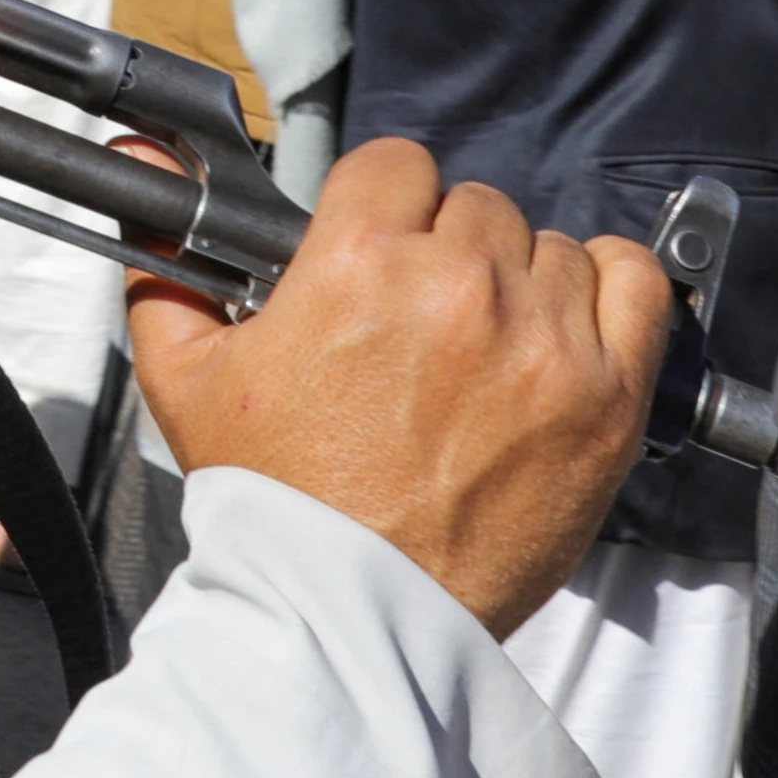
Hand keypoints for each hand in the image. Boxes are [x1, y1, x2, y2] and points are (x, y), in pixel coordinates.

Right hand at [124, 136, 671, 633]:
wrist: (357, 612)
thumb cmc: (280, 504)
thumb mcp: (190, 382)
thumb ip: (166, 266)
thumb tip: (141, 171)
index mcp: (360, 261)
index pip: (396, 164)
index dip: (385, 208)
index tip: (383, 252)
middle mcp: (459, 285)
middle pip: (475, 206)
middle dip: (448, 252)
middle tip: (424, 325)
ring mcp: (542, 338)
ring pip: (550, 247)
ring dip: (522, 284)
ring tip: (485, 352)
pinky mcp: (606, 396)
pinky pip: (636, 286)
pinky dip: (608, 294)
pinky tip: (565, 332)